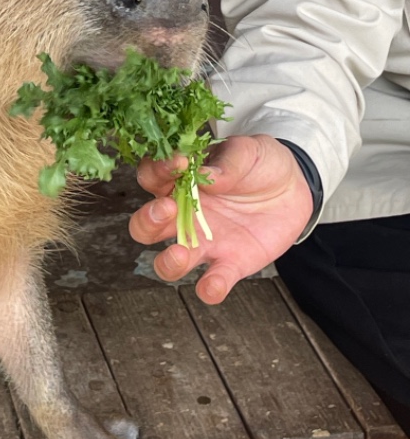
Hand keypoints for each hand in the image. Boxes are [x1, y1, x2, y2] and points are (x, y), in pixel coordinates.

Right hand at [129, 134, 313, 304]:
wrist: (293, 186)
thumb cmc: (259, 162)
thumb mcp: (247, 150)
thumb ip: (228, 161)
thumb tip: (210, 176)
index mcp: (180, 181)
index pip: (152, 177)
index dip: (157, 170)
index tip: (178, 162)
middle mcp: (183, 215)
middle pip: (145, 226)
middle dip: (147, 220)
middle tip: (167, 208)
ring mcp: (204, 243)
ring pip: (167, 262)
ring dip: (167, 261)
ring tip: (180, 254)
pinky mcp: (230, 264)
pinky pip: (212, 283)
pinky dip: (209, 288)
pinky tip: (213, 285)